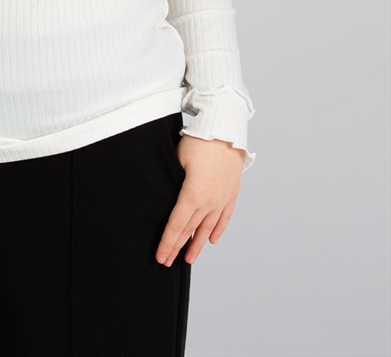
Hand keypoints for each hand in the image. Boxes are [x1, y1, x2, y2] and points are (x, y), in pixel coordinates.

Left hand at [156, 135, 243, 266]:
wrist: (225, 130)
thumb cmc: (199, 142)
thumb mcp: (177, 161)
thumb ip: (172, 183)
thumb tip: (166, 197)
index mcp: (192, 195)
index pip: (177, 226)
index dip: (168, 243)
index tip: (161, 257)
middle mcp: (209, 202)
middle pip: (190, 230)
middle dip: (178, 247)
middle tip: (168, 262)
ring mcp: (222, 199)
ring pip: (208, 228)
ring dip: (197, 244)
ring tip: (189, 258)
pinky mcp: (231, 193)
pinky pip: (224, 217)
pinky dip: (217, 230)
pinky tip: (212, 239)